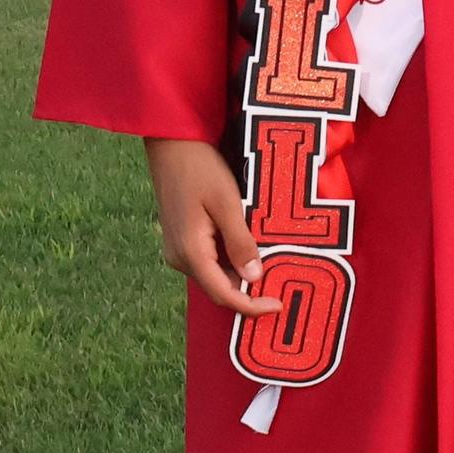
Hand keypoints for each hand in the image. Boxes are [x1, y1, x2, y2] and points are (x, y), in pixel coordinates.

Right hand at [144, 137, 280, 317]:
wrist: (172, 145)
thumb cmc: (201, 169)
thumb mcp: (227, 203)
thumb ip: (240, 242)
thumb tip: (254, 278)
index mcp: (191, 253)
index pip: (223, 295)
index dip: (251, 306)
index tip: (277, 307)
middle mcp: (180, 258)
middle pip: (219, 287)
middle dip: (248, 290)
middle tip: (280, 284)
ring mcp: (179, 249)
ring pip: (215, 273)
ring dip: (240, 272)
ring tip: (270, 260)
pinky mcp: (182, 239)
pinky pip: (210, 258)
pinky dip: (230, 258)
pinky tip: (249, 245)